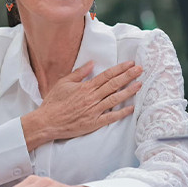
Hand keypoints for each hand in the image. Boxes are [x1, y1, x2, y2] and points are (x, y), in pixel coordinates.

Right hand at [21, 61, 142, 149]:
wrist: (47, 122)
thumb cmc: (54, 102)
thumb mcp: (64, 83)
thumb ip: (79, 73)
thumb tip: (92, 64)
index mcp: (85, 87)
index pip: (106, 75)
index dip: (120, 68)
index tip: (130, 63)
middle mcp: (92, 97)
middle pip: (114, 84)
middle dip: (129, 75)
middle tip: (140, 69)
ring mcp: (94, 111)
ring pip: (115, 99)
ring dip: (129, 91)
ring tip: (140, 84)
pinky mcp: (94, 123)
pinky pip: (111, 117)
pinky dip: (122, 112)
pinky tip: (132, 108)